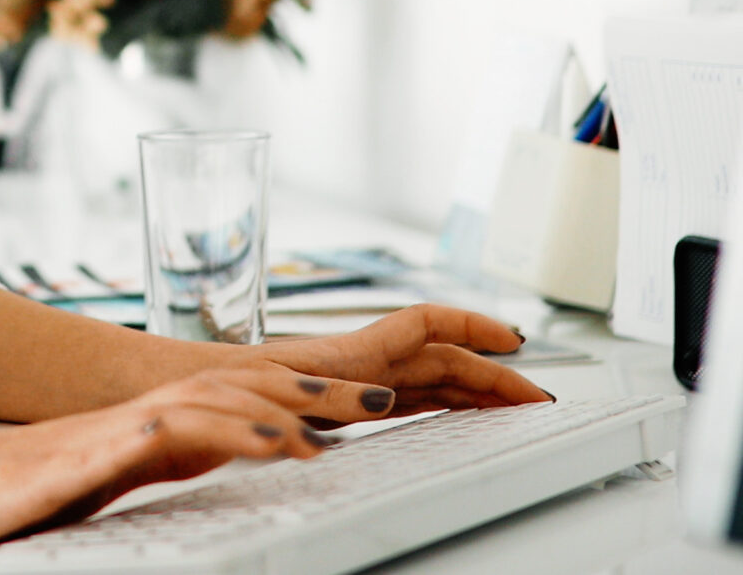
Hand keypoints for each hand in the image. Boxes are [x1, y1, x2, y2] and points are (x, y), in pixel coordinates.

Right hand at [0, 361, 403, 551]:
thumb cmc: (16, 490)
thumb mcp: (113, 475)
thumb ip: (172, 456)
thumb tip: (238, 449)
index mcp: (148, 423)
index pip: (240, 393)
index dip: (305, 391)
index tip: (368, 402)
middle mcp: (132, 416)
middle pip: (234, 386)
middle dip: (309, 390)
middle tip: (378, 398)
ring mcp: (103, 435)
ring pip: (195, 407)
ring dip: (259, 415)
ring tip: (314, 433)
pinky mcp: (71, 461)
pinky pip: (136, 443)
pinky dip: (185, 440)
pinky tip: (212, 444)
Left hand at [251, 304, 552, 420]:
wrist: (205, 393)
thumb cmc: (239, 386)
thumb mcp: (284, 388)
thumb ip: (330, 393)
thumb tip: (378, 404)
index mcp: (356, 349)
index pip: (426, 324)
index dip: (471, 325)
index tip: (511, 337)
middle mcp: (367, 360)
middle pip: (445, 360)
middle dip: (494, 375)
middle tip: (537, 400)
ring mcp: (365, 380)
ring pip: (436, 381)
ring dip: (478, 392)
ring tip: (518, 411)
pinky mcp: (356, 403)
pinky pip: (416, 400)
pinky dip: (448, 406)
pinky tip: (466, 419)